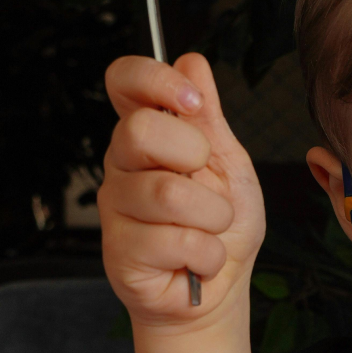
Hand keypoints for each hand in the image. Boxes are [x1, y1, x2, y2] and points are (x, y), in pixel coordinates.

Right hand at [99, 53, 264, 333]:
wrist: (220, 287)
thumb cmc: (223, 226)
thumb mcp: (230, 164)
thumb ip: (210, 118)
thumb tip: (192, 62)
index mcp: (148, 134)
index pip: (124, 82)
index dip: (157, 80)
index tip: (195, 102)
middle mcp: (123, 164)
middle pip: (141, 130)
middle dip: (196, 158)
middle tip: (210, 186)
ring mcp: (116, 207)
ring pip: (168, 193)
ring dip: (213, 217)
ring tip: (212, 230)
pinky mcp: (119, 251)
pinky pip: (175, 240)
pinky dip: (207, 253)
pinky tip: (199, 259)